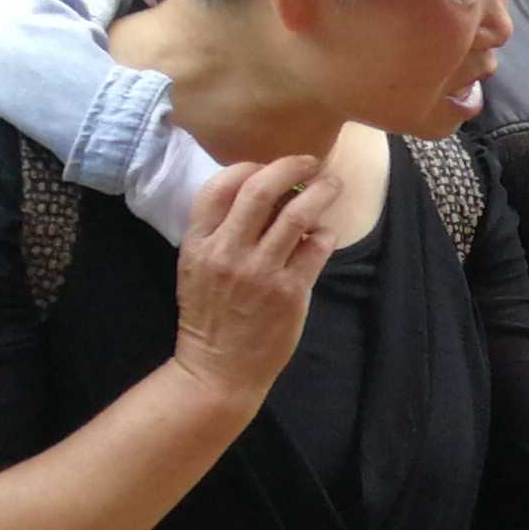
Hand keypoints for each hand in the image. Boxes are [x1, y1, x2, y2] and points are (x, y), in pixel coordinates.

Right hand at [169, 156, 338, 411]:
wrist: (219, 368)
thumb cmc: (209, 315)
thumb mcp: (196, 267)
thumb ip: (218, 232)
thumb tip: (260, 193)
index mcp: (198, 243)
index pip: (220, 186)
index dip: (248, 167)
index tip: (268, 166)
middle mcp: (228, 252)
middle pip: (261, 189)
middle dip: (291, 166)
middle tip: (310, 161)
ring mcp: (261, 272)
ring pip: (298, 214)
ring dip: (321, 192)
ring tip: (332, 184)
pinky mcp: (291, 291)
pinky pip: (316, 247)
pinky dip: (324, 233)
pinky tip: (323, 233)